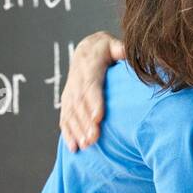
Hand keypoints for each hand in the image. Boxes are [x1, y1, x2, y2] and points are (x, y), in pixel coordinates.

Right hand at [59, 31, 123, 150]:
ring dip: (77, 130)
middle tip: (94, 139)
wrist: (86, 49)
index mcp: (90, 68)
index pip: (91, 86)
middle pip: (80, 104)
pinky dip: (68, 133)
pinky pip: (64, 118)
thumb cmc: (106, 49)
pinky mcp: (67, 101)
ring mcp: (70, 92)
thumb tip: (128, 50)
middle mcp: (77, 82)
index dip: (94, 102)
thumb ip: (120, 49)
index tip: (99, 117)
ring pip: (71, 113)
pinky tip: (74, 147)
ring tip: (86, 145)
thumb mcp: (113, 45)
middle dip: (86, 122)